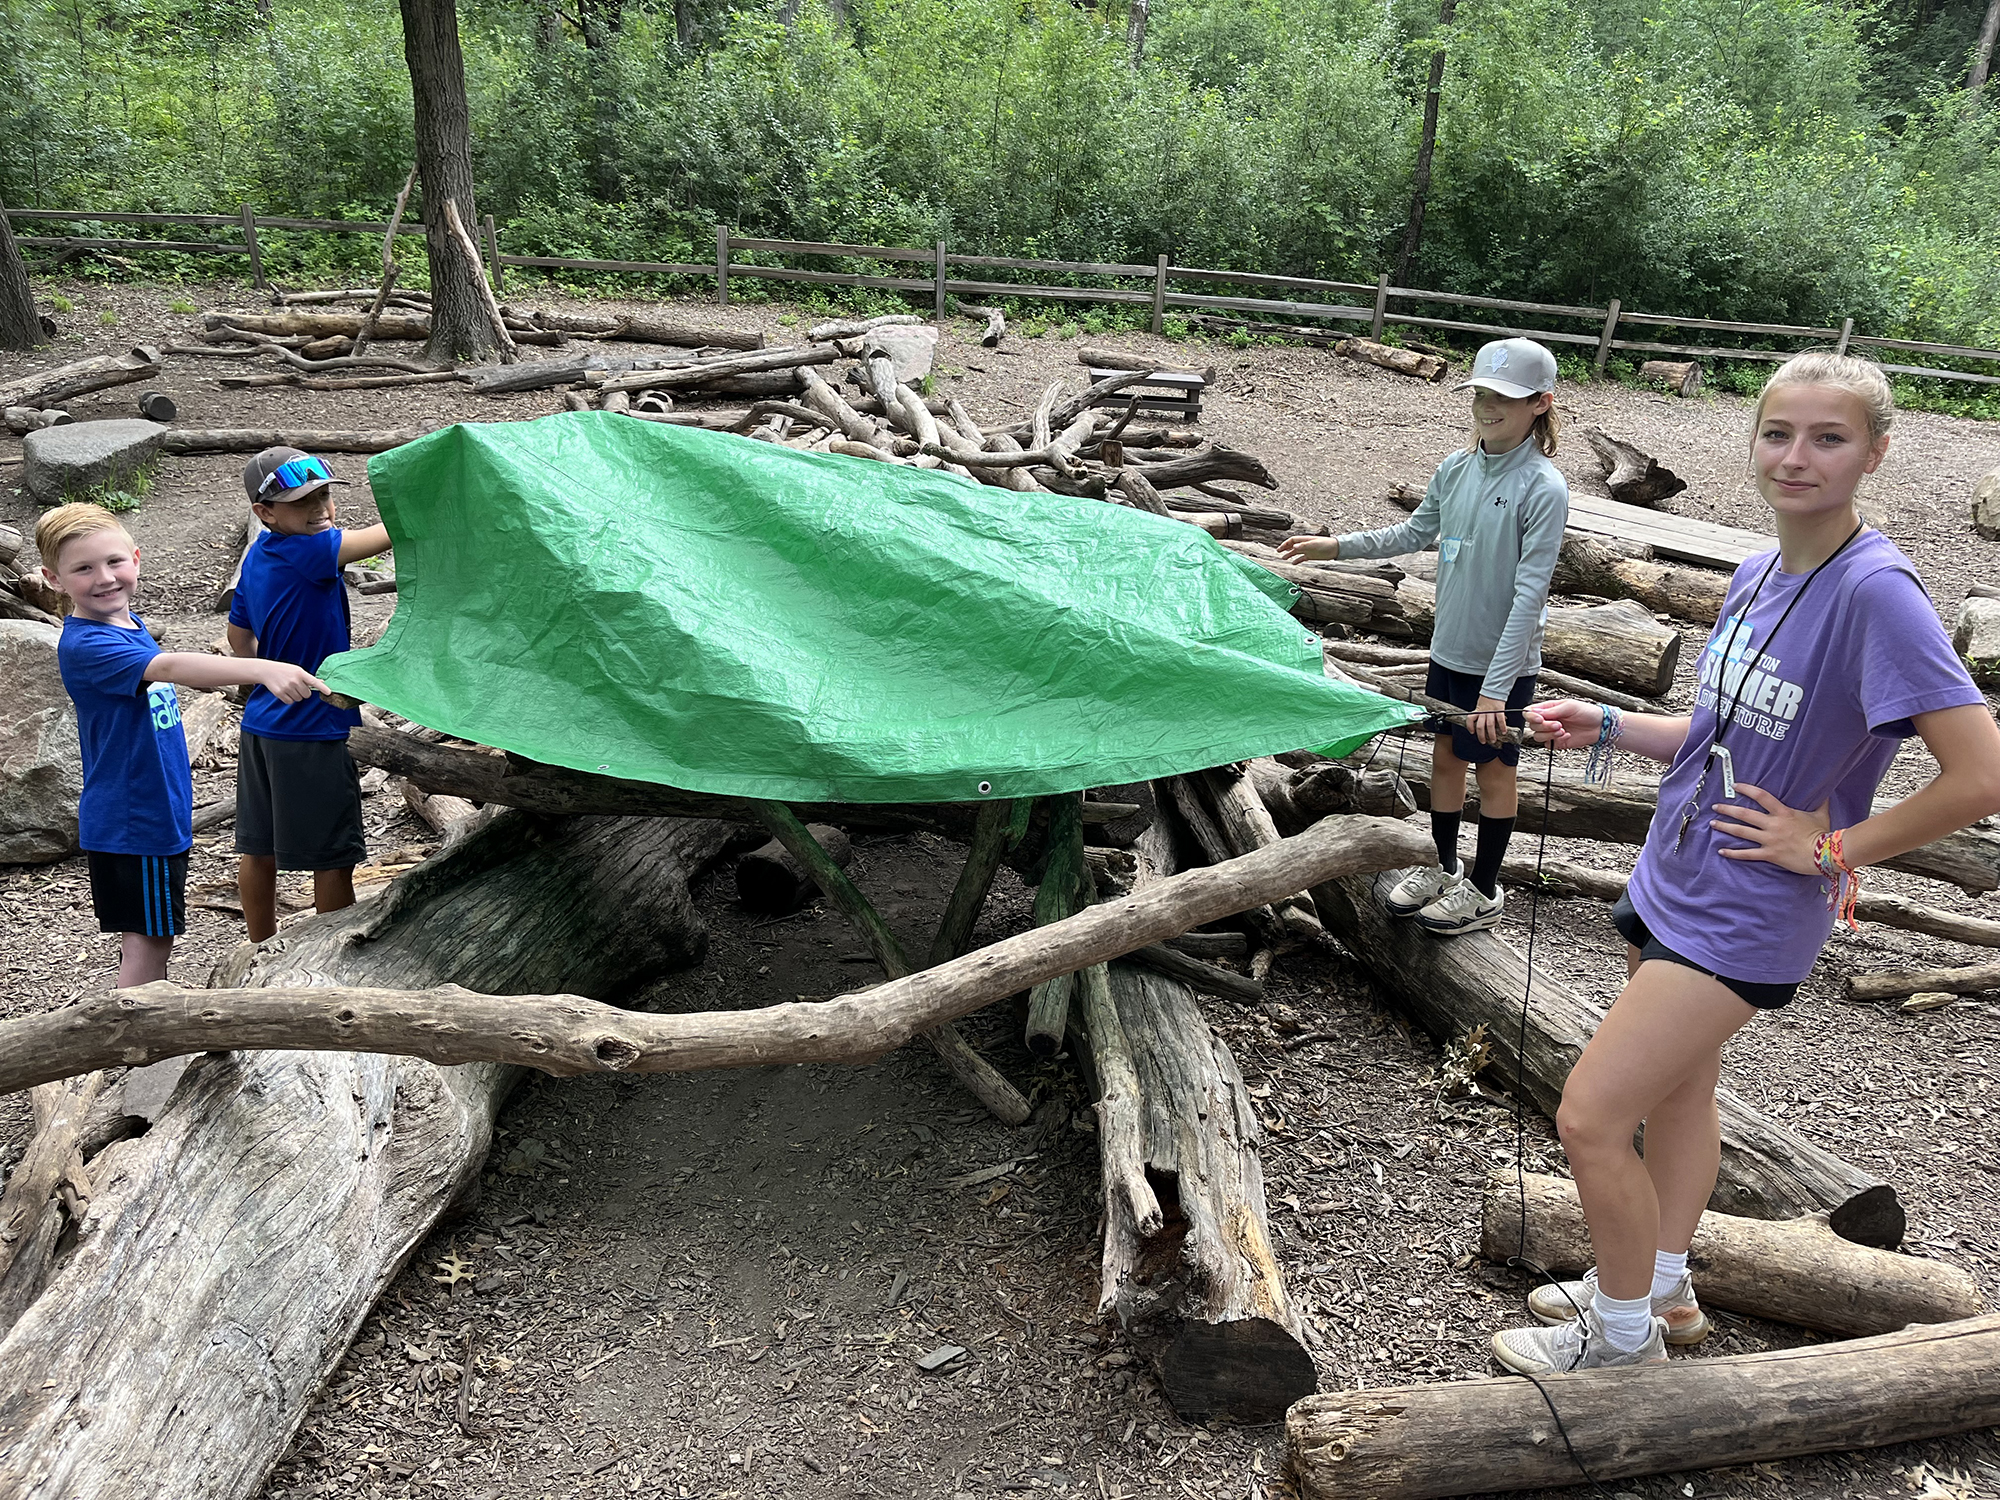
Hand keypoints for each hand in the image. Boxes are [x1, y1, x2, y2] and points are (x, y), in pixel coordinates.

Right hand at [259, 663, 329, 703]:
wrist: (267, 671)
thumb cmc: (285, 670)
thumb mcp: (297, 670)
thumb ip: (308, 677)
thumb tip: (322, 682)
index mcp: (300, 673)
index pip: (314, 682)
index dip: (322, 688)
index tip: (329, 692)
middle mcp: (294, 680)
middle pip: (307, 694)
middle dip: (304, 692)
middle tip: (297, 686)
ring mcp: (287, 687)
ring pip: (299, 699)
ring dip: (296, 695)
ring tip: (289, 687)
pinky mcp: (280, 693)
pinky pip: (290, 702)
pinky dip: (289, 699)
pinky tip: (284, 691)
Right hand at [1278, 536, 1337, 562]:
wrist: (1336, 549)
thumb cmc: (1326, 544)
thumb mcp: (1314, 544)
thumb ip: (1303, 545)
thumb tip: (1293, 547)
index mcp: (1305, 540)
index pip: (1292, 541)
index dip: (1285, 544)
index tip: (1279, 549)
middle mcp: (1305, 544)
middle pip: (1292, 546)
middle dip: (1285, 548)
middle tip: (1278, 552)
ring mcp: (1308, 550)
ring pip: (1296, 552)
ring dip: (1289, 555)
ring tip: (1283, 558)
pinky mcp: (1311, 556)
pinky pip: (1302, 558)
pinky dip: (1297, 560)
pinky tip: (1293, 563)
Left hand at [1467, 694, 1507, 746]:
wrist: (1494, 691)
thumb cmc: (1486, 700)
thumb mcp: (1479, 706)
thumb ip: (1479, 715)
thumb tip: (1479, 726)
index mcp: (1477, 711)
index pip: (1470, 719)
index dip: (1470, 726)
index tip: (1472, 732)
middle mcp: (1483, 712)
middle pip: (1480, 726)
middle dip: (1481, 736)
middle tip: (1483, 741)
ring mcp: (1491, 712)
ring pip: (1490, 725)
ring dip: (1491, 734)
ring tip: (1493, 740)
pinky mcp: (1499, 710)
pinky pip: (1500, 720)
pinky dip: (1502, 727)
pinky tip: (1503, 732)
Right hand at [1523, 698, 1598, 748]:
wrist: (1600, 726)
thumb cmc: (1587, 712)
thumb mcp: (1569, 706)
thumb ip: (1551, 710)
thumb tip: (1536, 712)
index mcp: (1548, 709)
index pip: (1530, 712)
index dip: (1531, 716)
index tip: (1540, 719)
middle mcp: (1548, 720)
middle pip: (1533, 726)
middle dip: (1545, 726)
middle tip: (1559, 724)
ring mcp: (1551, 732)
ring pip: (1538, 736)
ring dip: (1550, 734)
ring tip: (1563, 730)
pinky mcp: (1557, 742)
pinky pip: (1548, 744)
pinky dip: (1557, 741)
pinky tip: (1567, 735)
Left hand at [1711, 783, 1830, 873]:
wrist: (1825, 854)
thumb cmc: (1823, 834)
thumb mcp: (1821, 814)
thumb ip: (1820, 802)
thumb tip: (1825, 792)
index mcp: (1783, 813)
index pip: (1761, 796)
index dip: (1747, 789)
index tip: (1735, 786)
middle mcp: (1773, 825)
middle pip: (1745, 815)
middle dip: (1728, 810)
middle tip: (1715, 807)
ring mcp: (1769, 840)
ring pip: (1742, 832)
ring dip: (1726, 827)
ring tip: (1713, 823)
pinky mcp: (1769, 854)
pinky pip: (1747, 854)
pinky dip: (1733, 853)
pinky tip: (1721, 851)